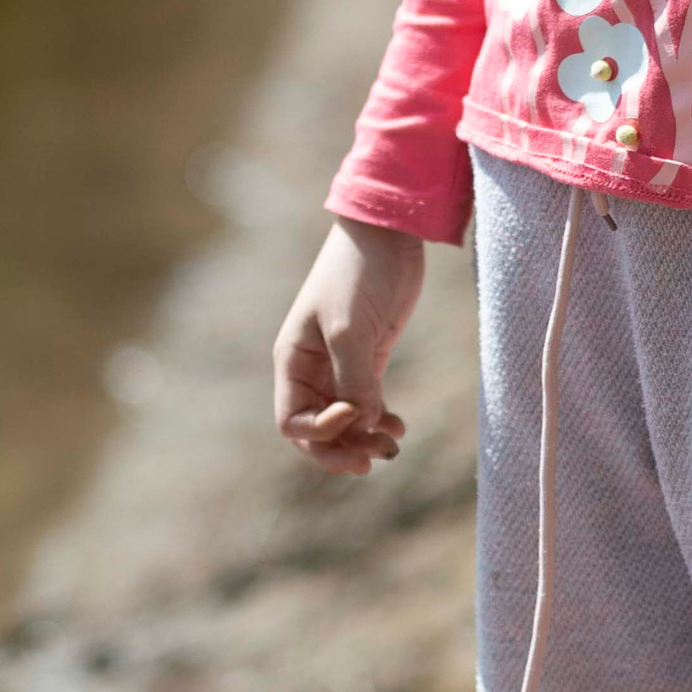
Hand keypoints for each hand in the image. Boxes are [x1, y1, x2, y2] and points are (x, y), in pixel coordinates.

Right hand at [274, 219, 425, 474]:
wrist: (387, 233)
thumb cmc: (358, 273)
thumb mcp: (350, 329)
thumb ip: (353, 381)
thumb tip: (362, 425)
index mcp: (292, 361)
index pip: (292, 422)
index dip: (321, 433)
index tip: (354, 415)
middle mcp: (311, 369)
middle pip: (317, 430)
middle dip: (343, 448)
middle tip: (377, 458)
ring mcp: (340, 364)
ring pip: (346, 420)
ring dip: (365, 439)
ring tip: (392, 445)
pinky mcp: (369, 357)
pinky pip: (367, 402)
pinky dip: (380, 420)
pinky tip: (399, 427)